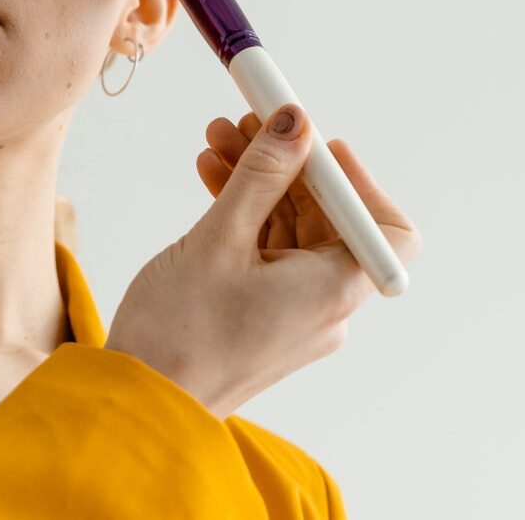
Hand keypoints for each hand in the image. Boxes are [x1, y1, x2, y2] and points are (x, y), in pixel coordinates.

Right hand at [103, 104, 421, 418]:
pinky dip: (244, 212)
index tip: (315, 142)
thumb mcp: (220, 237)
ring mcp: (290, 313)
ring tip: (215, 140)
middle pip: (328, 219)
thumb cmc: (179, 332)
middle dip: (288, 164)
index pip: (385, 229)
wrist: (139, 404)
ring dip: (258, 181)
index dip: (359, 180)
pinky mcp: (258, 316)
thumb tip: (296, 122)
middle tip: (246, 120)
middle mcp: (323, 306)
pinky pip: (265, 252)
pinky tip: (209, 176)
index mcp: (332, 291)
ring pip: (290, 230)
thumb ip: (262, 174)